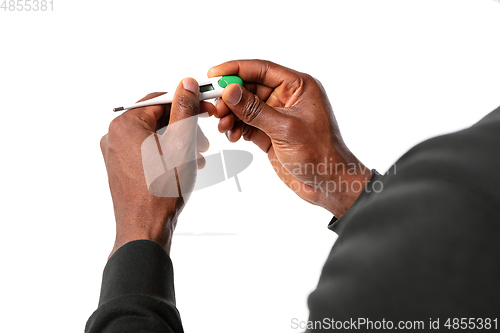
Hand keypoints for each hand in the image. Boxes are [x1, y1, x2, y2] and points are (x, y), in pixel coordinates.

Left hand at [100, 78, 214, 257]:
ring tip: (197, 157)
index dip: (187, 103)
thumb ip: (184, 109)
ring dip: (178, 143)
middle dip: (184, 128)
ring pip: (153, 137)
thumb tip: (187, 83)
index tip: (205, 109)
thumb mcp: (181, 143)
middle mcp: (114, 136)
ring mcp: (115, 154)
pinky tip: (183, 166)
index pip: (160, 100)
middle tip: (204, 141)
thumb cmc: (163, 190)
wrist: (145, 229)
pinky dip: (166, 154)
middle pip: (157, 119)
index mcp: (125, 124)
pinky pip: (146, 152)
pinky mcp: (120, 169)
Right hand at [208, 60, 370, 216]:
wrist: (328, 183)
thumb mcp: (284, 129)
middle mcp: (287, 97)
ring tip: (222, 125)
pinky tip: (232, 135)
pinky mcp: (269, 132)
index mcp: (299, 86)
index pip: (262, 69)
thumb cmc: (319, 154)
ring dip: (231, 114)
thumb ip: (255, 110)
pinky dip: (236, 127)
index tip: (214, 74)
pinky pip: (246, 123)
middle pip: (250, 87)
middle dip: (230, 97)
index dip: (236, 69)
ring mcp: (277, 115)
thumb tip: (230, 91)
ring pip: (245, 106)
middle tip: (214, 107)